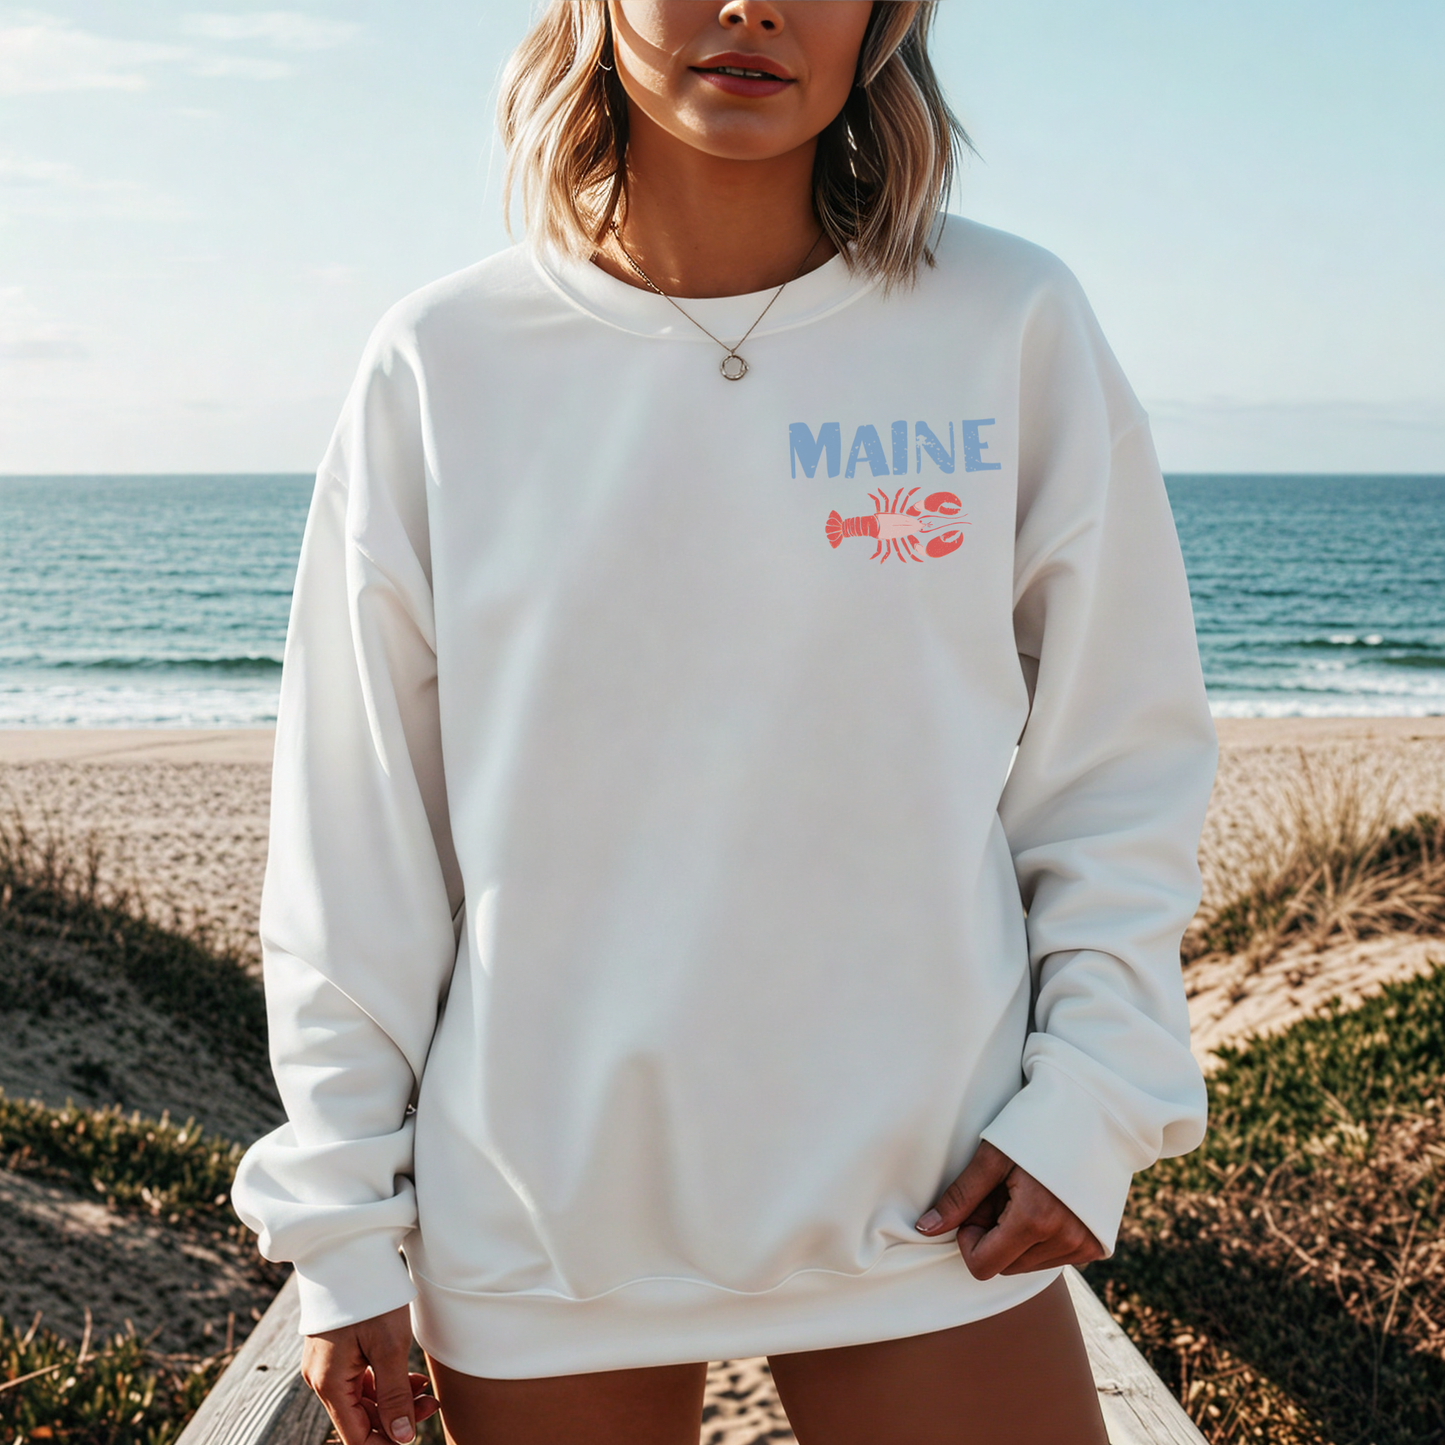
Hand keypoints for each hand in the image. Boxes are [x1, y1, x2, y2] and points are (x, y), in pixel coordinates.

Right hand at [301, 1306, 440, 1444]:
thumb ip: (394, 1395)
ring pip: (361, 1399)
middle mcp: (322, 1378)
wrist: (352, 1251)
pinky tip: (410, 1377)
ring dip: (394, 1400)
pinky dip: (384, 1383)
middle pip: (360, 1419)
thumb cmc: (371, 1295)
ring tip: (426, 1390)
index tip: (417, 1433)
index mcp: (330, 1383)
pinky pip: (359, 1380)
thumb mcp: (390, 1346)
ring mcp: (327, 1364)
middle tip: (431, 1404)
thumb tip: (401, 1438)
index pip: (357, 1437)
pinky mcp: (336, 1350)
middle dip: (396, 1419)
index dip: (387, 1442)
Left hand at [915, 1140, 1104, 1278]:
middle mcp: (1065, 1241)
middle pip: (1004, 1267)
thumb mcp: (992, 1156)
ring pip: (1027, 1264)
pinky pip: (1052, 1258)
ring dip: (1016, 1238)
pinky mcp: (1096, 1246)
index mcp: (1035, 1220)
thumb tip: (924, 1229)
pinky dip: (1040, 1238)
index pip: (982, 1266)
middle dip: (993, 1235)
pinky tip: (1046, 1202)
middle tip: (1001, 1193)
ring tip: (1025, 1193)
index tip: (977, 1204)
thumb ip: (959, 1198)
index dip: (968, 1238)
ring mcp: (1084, 1246)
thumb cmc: (1035, 1125)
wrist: (1092, 1112)